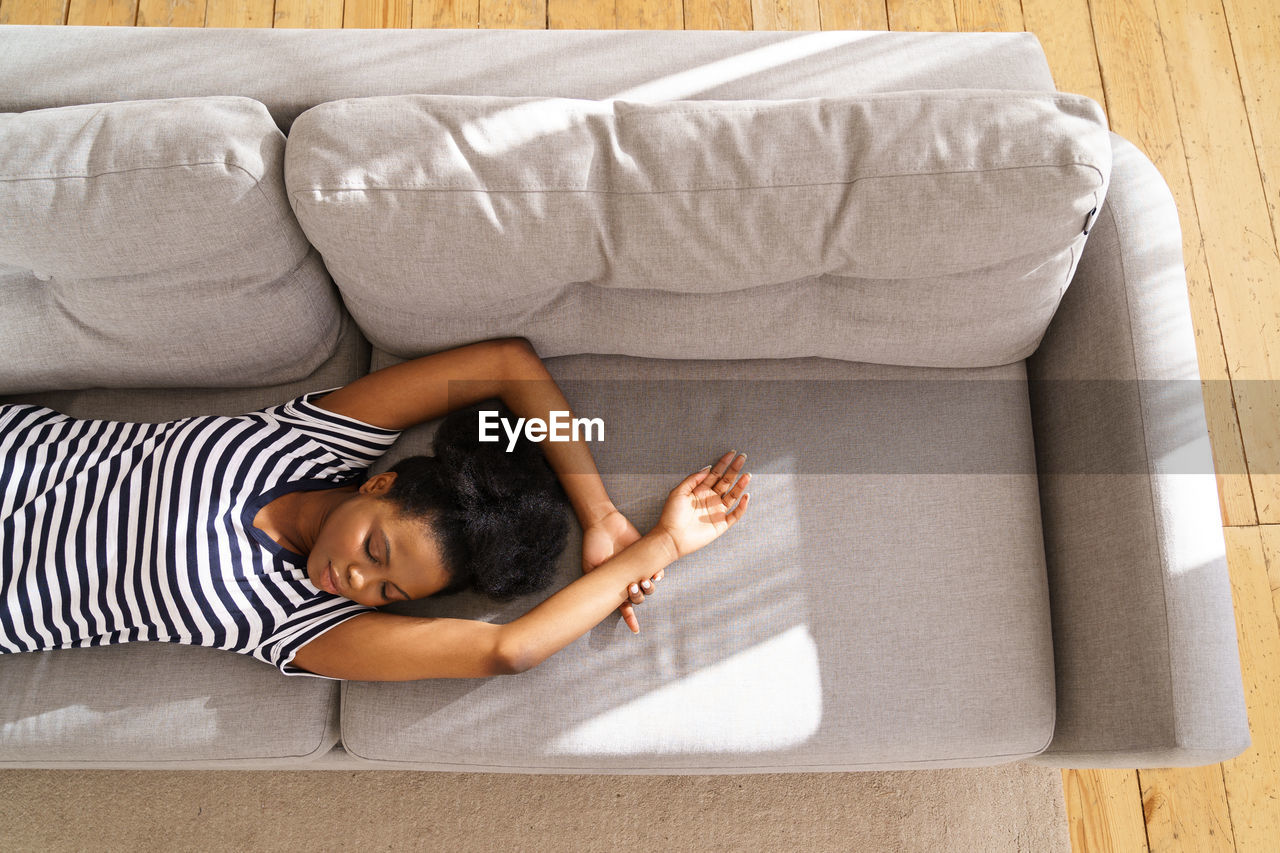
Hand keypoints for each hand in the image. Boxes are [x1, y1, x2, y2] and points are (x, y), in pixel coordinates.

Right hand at [582, 507, 658, 633]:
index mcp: (615, 587)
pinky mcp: (647, 556)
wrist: (603, 524)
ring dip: (649, 589)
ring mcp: (638, 569)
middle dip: (638, 597)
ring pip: (649, 587)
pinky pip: (657, 569)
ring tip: (644, 581)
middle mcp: (628, 580)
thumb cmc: (594, 546)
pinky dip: (658, 574)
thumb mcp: (590, 568)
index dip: (630, 619)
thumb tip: (605, 601)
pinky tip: (657, 575)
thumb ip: (597, 585)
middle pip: (639, 598)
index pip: (624, 607)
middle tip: (633, 588)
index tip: (635, 629)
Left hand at [656, 450, 750, 558]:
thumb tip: (708, 468)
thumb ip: (693, 479)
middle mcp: (710, 499)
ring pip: (733, 496)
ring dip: (740, 485)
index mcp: (700, 490)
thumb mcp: (679, 491)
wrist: (671, 537)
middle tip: (743, 457)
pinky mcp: (721, 524)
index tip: (732, 453)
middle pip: (726, 482)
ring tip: (747, 475)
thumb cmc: (671, 515)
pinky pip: (735, 514)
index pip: (715, 474)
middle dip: (735, 470)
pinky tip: (746, 496)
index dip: (723, 463)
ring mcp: (717, 511)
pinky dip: (742, 506)